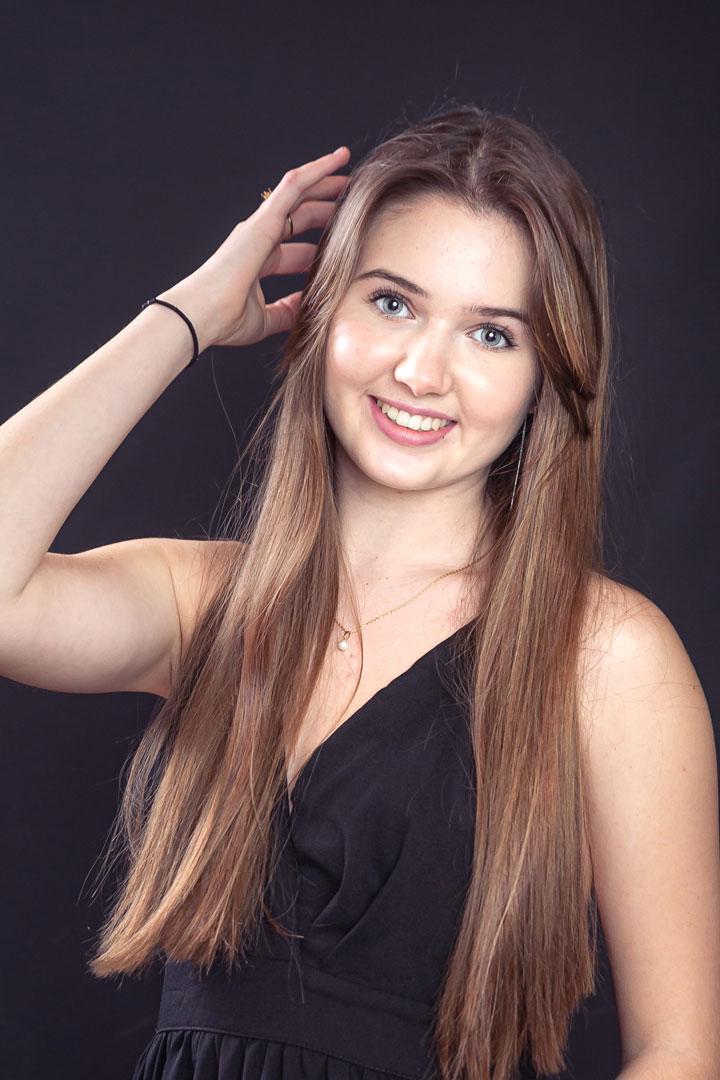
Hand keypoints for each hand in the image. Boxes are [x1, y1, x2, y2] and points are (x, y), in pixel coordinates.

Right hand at [158, 146, 350, 351]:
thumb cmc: (225, 318)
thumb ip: (288, 311)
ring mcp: (260, 225)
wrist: (203, 313)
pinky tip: (337, 159)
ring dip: (324, 180)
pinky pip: (294, 185)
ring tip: (348, 168)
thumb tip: (308, 309)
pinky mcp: (263, 218)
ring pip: (299, 192)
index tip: (343, 242)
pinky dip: (316, 170)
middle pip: (300, 216)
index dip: (319, 244)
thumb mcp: (268, 318)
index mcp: (259, 260)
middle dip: (326, 207)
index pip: (295, 248)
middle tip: (352, 199)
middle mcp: (259, 237)